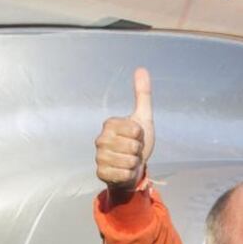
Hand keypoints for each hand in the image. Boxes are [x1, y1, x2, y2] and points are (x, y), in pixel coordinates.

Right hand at [94, 68, 153, 191]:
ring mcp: (99, 157)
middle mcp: (100, 139)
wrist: (133, 168)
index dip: (141, 135)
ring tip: (129, 160)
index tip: (137, 136)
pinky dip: (128, 174)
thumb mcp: (144, 117)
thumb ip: (142, 94)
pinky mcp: (100, 173)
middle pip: (133, 146)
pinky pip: (123, 174)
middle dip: (139, 151)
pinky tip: (123, 171)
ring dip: (134, 163)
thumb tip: (141, 69)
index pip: (135, 129)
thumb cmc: (138, 142)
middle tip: (134, 151)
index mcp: (110, 124)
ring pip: (128, 161)